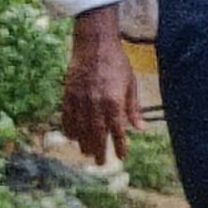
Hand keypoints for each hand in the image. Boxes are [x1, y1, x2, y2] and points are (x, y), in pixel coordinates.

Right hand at [58, 10, 139, 164]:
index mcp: (113, 101)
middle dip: (99, 149)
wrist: (94, 45)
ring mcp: (79, 100)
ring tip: (86, 152)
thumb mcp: (131, 84)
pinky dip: (69, 128)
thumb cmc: (117, 64)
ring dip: (83, 142)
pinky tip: (72, 136)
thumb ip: (133, 108)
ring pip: (81, 127)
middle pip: (97, 133)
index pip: (117, 130)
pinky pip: (67, 116)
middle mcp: (95, 104)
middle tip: (100, 162)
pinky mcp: (68, 94)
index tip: (122, 157)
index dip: (120, 145)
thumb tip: (140, 128)